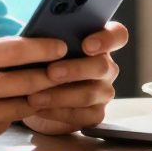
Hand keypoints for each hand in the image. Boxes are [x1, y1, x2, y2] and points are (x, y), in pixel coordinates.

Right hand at [0, 20, 66, 150]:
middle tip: (62, 67)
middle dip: (50, 74)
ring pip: (20, 108)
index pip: (16, 51)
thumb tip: (0, 35)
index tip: (59, 45)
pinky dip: (9, 114)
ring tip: (43, 87)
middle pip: (27, 82)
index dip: (44, 48)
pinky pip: (1, 126)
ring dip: (35, 97)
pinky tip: (11, 104)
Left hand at [21, 21, 127, 135]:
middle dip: (75, 69)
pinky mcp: (96, 113)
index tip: (87, 45)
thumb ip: (48, 38)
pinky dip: (58, 112)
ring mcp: (104, 91)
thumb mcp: (43, 47)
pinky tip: (40, 108)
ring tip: (35, 96)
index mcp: (99, 42)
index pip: (117, 35)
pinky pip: (82, 115)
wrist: (34, 94)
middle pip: (102, 66)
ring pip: (89, 94)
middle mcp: (106, 66)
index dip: (107, 39)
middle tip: (51, 72)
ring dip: (60, 95)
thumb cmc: (40, 62)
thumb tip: (38, 35)